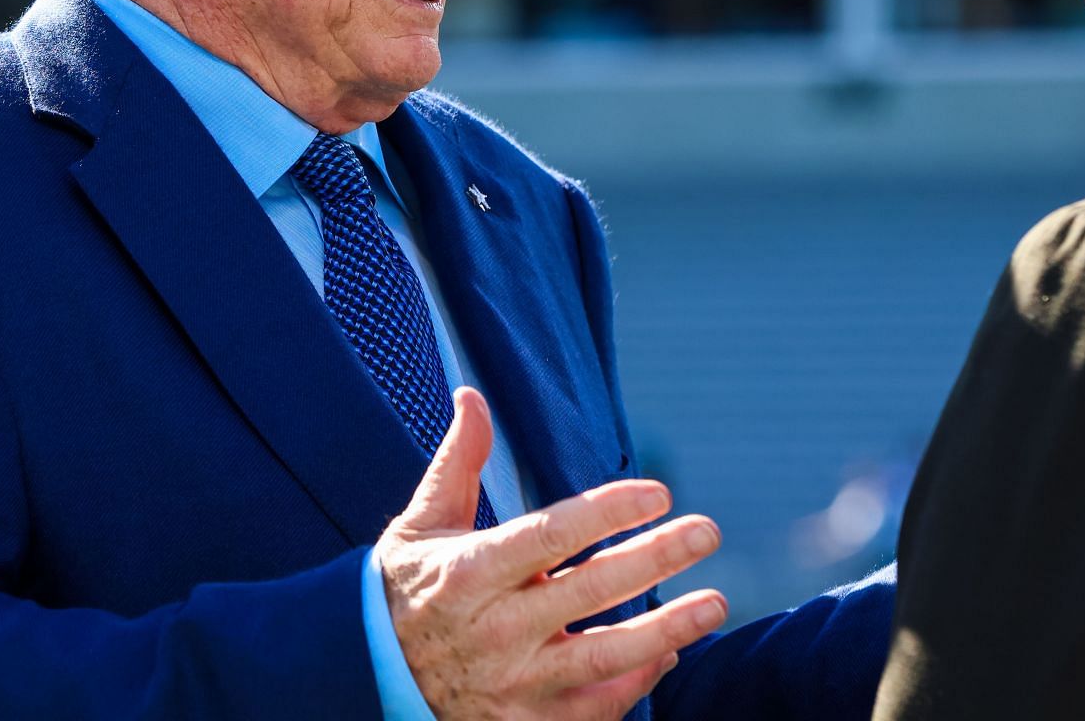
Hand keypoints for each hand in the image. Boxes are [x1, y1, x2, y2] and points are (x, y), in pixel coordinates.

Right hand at [376, 387, 727, 720]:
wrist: (368, 679)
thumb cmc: (405, 589)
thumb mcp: (421, 524)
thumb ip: (458, 462)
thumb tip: (473, 395)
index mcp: (470, 572)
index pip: (551, 535)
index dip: (608, 512)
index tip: (659, 491)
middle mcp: (495, 630)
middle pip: (590, 592)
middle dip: (655, 559)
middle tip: (707, 531)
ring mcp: (512, 684)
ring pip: (603, 660)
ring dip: (666, 631)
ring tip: (716, 602)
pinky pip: (593, 710)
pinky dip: (636, 684)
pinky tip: (670, 652)